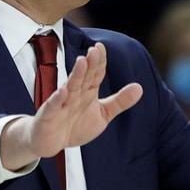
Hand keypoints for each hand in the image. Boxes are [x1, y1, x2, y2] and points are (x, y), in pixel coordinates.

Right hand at [1, 43, 142, 169]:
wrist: (51, 143)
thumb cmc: (75, 125)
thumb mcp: (103, 115)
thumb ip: (119, 102)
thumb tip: (140, 88)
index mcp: (88, 92)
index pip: (95, 73)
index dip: (99, 61)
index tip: (101, 47)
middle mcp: (75, 94)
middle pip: (83, 77)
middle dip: (89, 64)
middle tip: (94, 50)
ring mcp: (61, 104)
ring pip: (69, 87)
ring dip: (75, 75)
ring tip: (81, 62)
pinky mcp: (49, 116)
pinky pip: (53, 106)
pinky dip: (57, 99)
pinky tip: (62, 92)